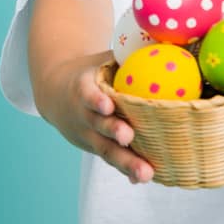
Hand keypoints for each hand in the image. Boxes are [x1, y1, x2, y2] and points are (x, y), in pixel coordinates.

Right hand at [36, 51, 155, 184]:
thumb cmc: (91, 73)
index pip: (87, 94)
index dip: (96, 100)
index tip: (108, 105)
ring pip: (107, 150)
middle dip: (113, 132)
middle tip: (128, 137)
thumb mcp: (101, 61)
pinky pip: (111, 160)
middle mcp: (83, 115)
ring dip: (125, 162)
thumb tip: (167, 44)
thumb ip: (128, 57)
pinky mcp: (96, 148)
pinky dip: (125, 170)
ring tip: (144, 173)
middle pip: (99, 126)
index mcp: (82, 89)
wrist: (55, 92)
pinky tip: (140, 179)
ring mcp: (88, 135)